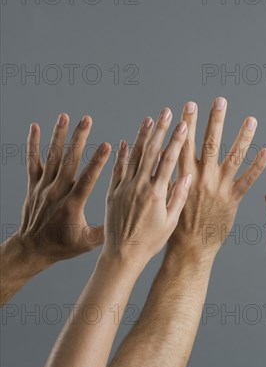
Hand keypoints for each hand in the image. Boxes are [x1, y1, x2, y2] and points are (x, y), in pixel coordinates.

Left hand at [14, 114, 109, 265]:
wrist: (31, 249)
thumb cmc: (63, 247)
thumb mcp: (87, 243)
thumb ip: (107, 230)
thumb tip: (131, 219)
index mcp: (72, 206)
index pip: (86, 180)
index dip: (97, 162)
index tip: (107, 145)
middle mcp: (56, 193)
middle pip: (69, 161)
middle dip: (78, 139)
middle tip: (86, 120)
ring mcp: (43, 188)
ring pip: (52, 158)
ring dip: (59, 136)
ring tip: (66, 117)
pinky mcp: (33, 186)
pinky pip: (33, 162)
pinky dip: (33, 144)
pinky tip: (34, 127)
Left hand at [103, 109, 189, 268]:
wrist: (122, 255)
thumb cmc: (151, 242)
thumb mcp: (171, 222)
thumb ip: (178, 197)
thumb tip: (187, 175)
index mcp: (156, 194)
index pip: (168, 160)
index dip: (177, 140)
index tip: (183, 124)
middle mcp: (139, 187)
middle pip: (151, 152)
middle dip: (160, 130)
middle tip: (166, 112)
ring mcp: (123, 188)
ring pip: (133, 156)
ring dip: (142, 136)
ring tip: (149, 119)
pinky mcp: (111, 193)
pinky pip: (117, 169)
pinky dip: (122, 155)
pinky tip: (126, 142)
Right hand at [167, 98, 265, 260]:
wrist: (189, 248)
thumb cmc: (176, 224)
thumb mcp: (168, 195)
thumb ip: (171, 174)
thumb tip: (165, 153)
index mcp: (184, 176)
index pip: (185, 143)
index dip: (187, 123)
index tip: (189, 104)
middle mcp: (202, 178)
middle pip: (210, 143)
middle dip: (215, 120)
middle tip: (220, 100)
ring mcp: (219, 188)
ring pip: (233, 157)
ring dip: (243, 136)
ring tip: (252, 119)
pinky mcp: (232, 200)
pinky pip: (248, 180)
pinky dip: (258, 166)